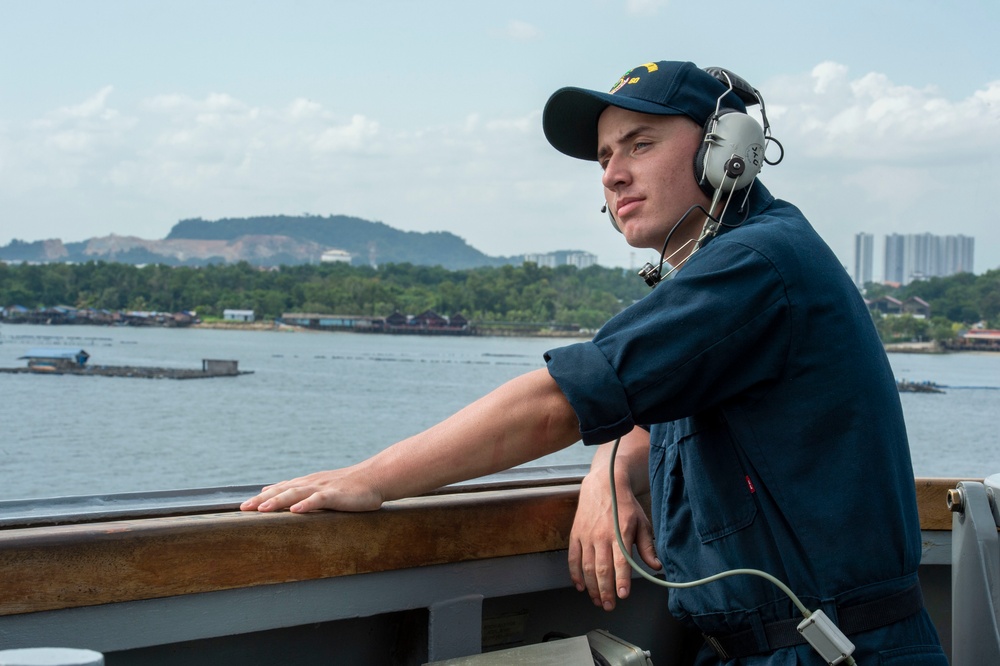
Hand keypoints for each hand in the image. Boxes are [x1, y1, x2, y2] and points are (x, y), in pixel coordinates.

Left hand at [240, 465, 383, 512]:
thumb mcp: (325, 489)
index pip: (281, 489)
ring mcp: (324, 488)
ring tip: (262, 509)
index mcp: (308, 483)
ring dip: (278, 501)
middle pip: (283, 490)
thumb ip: (306, 494)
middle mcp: (312, 483)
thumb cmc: (351, 486)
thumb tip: (287, 501)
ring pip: (297, 493)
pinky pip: (319, 499)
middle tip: (243, 508)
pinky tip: (296, 510)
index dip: (262, 497)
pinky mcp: (337, 494)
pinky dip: (307, 504)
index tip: (244, 506)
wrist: (375, 478)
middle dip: (262, 500)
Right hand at [568, 439, 659, 610]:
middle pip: (601, 569)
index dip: (621, 580)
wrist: (604, 484)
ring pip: (587, 567)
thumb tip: (655, 567)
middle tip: (609, 606)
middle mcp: (601, 536)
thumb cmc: (625, 505)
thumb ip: (647, 547)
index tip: (623, 595)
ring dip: (591, 587)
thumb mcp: (641, 523)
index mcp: (620, 533)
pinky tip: (580, 586)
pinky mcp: (576, 534)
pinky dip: (575, 574)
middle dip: (605, 590)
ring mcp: (586, 536)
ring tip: (598, 600)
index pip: (620, 562)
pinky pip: (573, 558)